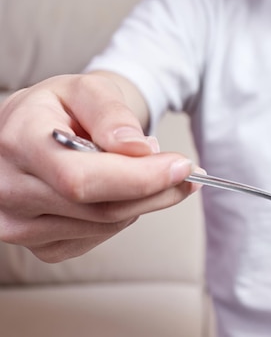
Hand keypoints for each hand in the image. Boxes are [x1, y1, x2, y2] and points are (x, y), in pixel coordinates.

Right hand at [0, 73, 198, 261]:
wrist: (31, 131)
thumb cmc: (59, 108)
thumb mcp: (86, 90)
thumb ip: (112, 114)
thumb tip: (139, 149)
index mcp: (17, 143)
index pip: (82, 179)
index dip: (140, 178)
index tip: (182, 166)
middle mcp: (8, 191)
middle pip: (101, 209)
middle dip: (157, 191)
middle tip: (187, 172)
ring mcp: (19, 225)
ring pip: (106, 225)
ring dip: (141, 201)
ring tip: (143, 170)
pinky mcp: (39, 246)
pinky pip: (99, 237)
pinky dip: (122, 214)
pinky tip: (115, 191)